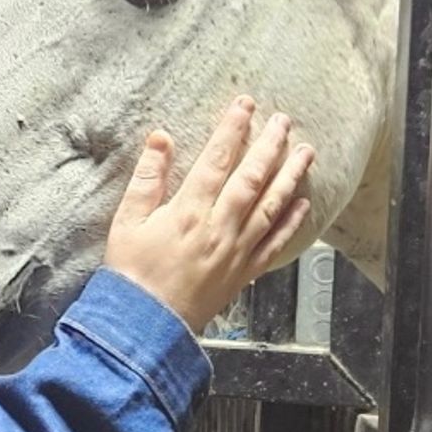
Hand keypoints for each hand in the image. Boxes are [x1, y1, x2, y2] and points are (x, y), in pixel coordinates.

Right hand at [103, 98, 315, 333]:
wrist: (145, 325)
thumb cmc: (132, 274)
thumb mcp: (127, 221)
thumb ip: (147, 178)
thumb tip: (160, 138)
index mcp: (189, 211)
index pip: (217, 159)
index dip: (232, 128)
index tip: (245, 105)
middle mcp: (219, 228)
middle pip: (252, 177)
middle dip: (270, 145)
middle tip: (284, 120)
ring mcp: (236, 251)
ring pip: (271, 206)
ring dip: (290, 176)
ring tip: (305, 152)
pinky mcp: (243, 272)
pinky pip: (274, 244)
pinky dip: (291, 223)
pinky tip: (302, 203)